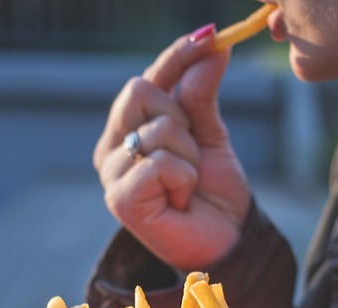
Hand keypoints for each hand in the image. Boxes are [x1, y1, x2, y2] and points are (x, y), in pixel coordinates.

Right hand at [93, 27, 251, 270]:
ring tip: (188, 185)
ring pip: (157, 128)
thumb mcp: (211, 135)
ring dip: (189, 156)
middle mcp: (111, 149)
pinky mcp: (120, 200)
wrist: (226, 242)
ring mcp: (111, 175)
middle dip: (182, 118)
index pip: (146, 79)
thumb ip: (202, 94)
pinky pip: (160, 162)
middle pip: (140, 90)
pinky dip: (184, 178)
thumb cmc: (213, 194)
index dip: (175, 56)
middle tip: (193, 155)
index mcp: (127, 130)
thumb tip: (212, 45)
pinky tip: (181, 201)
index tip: (210, 35)